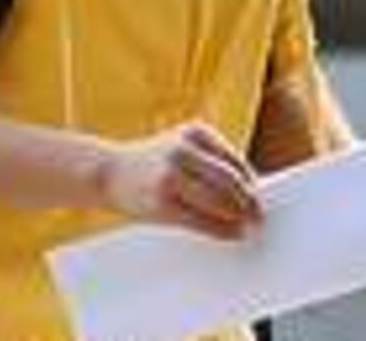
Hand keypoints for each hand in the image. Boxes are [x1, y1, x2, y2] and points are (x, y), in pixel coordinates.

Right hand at [95, 121, 263, 239]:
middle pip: (232, 182)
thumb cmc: (150, 164)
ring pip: (221, 202)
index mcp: (193, 133)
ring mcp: (171, 177)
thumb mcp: (180, 147)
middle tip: (259, 218)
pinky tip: (232, 233)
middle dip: (250, 203)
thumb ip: (210, 163)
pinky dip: (223, 230)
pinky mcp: (163, 203)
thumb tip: (251, 192)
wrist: (106, 171)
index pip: (236, 162)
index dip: (252, 184)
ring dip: (240, 218)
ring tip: (246, 227)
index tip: (259, 198)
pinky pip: (203, 221)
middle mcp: (182, 151)